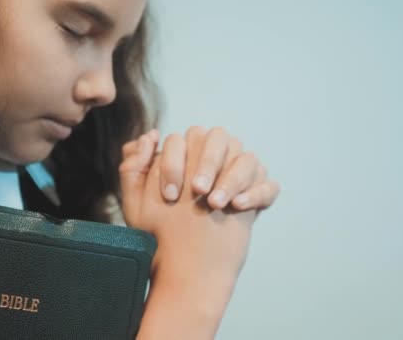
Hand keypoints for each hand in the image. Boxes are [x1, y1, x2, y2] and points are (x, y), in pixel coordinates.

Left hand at [119, 126, 278, 278]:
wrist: (185, 266)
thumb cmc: (159, 231)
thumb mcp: (138, 204)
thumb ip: (133, 169)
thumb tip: (147, 137)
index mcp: (186, 154)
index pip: (184, 139)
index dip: (175, 163)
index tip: (170, 195)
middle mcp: (215, 158)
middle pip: (218, 138)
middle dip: (207, 163)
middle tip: (198, 191)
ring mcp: (239, 176)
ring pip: (247, 158)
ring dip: (233, 178)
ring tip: (216, 203)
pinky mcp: (258, 196)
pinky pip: (268, 185)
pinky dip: (257, 192)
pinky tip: (239, 207)